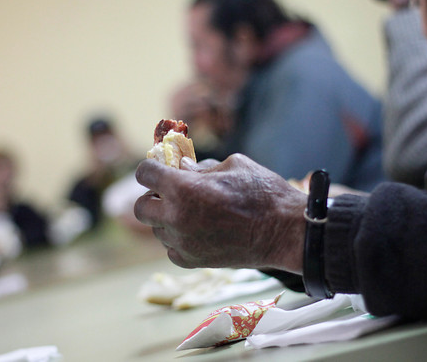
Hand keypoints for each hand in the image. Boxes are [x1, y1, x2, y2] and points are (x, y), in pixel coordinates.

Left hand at [134, 154, 306, 272]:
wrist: (285, 231)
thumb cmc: (262, 192)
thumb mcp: (232, 165)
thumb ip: (201, 167)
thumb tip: (180, 167)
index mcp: (182, 188)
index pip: (144, 173)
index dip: (151, 168)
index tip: (160, 168)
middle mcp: (176, 217)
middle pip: (141, 207)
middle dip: (153, 197)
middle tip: (171, 193)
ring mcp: (182, 242)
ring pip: (156, 229)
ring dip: (166, 218)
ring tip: (191, 212)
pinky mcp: (192, 261)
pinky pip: (171, 248)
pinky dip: (178, 239)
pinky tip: (197, 230)